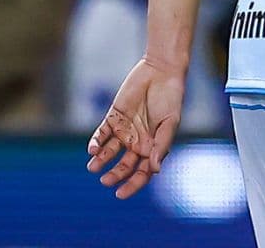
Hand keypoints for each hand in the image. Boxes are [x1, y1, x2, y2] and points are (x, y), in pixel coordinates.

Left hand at [86, 57, 185, 199]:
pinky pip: (102, 134)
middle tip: (105, 181)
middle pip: (124, 166)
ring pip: (109, 152)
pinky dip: (96, 142)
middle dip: (114, 175)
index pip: (142, 172)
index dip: (132, 185)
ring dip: (101, 161)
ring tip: (93, 168)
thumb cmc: (171, 97)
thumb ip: (161, 145)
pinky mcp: (113, 117)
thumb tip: (155, 169)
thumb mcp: (170, 123)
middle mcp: (137, 142)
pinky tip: (92, 149)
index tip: (120, 194)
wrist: (161, 71)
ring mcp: (124, 130)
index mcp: (153, 147)